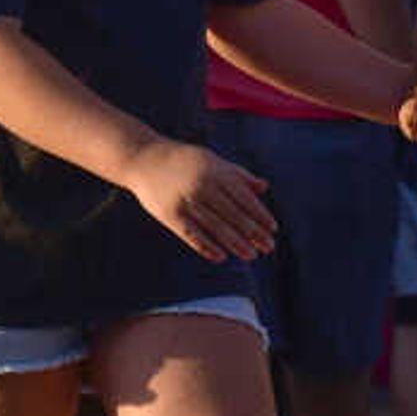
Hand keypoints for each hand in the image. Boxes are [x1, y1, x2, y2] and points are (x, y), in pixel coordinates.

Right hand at [121, 137, 276, 261]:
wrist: (144, 158)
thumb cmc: (184, 160)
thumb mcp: (213, 161)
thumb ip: (238, 174)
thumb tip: (264, 187)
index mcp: (216, 172)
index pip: (244, 198)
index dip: (260, 214)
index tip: (272, 228)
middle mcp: (203, 186)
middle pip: (234, 215)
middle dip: (253, 233)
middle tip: (268, 247)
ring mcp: (186, 201)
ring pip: (216, 228)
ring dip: (236, 244)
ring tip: (250, 255)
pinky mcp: (170, 215)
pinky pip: (193, 235)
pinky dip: (208, 248)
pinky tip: (221, 257)